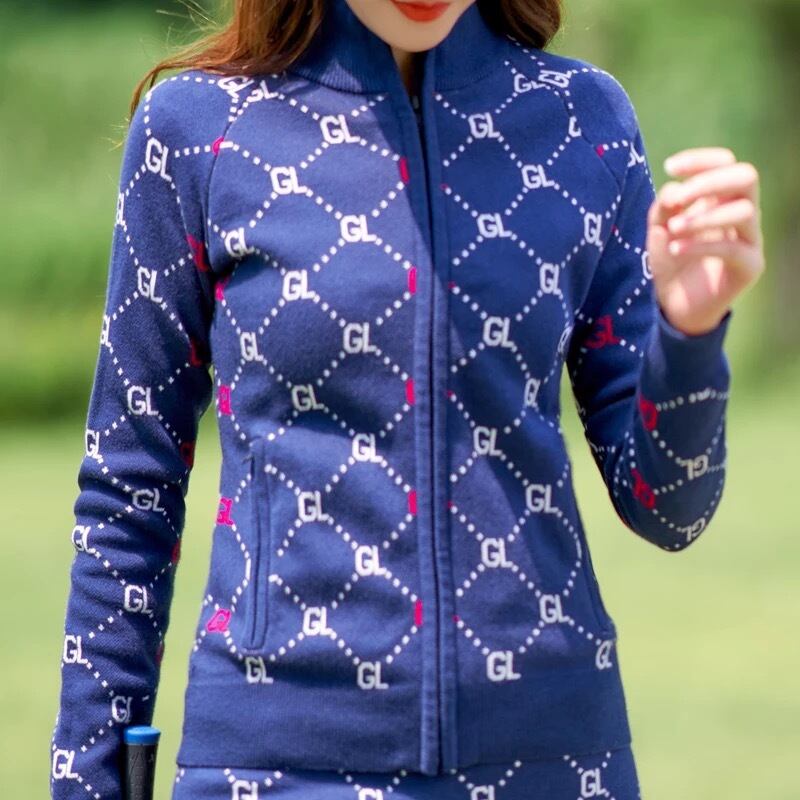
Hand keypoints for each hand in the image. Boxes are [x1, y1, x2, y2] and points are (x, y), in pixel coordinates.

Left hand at [646, 147, 764, 335]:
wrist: (674, 304)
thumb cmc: (670, 259)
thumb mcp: (659, 228)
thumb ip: (664, 206)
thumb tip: (674, 190)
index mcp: (721, 196)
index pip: (725, 162)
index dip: (701, 160)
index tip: (669, 167)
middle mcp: (742, 212)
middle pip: (746, 176)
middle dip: (708, 182)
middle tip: (676, 200)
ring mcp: (750, 238)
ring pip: (744, 211)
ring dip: (702, 217)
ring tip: (673, 229)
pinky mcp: (750, 266)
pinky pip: (733, 249)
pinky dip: (700, 245)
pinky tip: (674, 249)